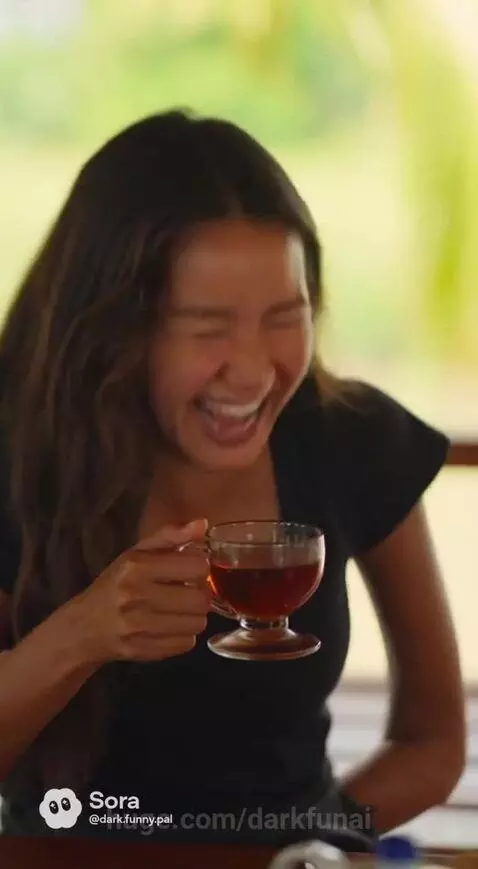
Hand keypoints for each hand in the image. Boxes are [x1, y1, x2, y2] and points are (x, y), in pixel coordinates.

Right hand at [74, 519, 210, 664]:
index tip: (191, 570)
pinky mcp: (144, 651)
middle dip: (200, 594)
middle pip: (201, 599)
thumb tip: (202, 524)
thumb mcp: (136, 553)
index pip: (197, 567)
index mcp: (137, 567)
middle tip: (189, 592)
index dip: (200, 568)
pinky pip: (187, 643)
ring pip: (198, 623)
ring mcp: (140, 627)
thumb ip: (169, 536)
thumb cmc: (115, 584)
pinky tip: (170, 626)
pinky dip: (184, 635)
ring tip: (179, 610)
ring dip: (194, 616)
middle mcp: (137, 596)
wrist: (84, 627)